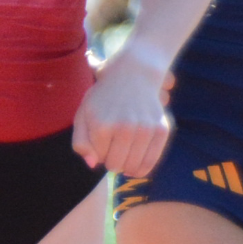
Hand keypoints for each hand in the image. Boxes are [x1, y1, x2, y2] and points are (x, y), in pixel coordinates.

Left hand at [73, 52, 174, 174]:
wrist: (133, 75)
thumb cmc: (104, 97)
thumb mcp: (83, 113)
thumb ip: (81, 141)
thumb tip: (93, 164)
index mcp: (101, 125)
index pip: (99, 157)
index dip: (98, 152)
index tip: (101, 140)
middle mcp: (123, 128)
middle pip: (116, 165)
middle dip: (112, 161)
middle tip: (113, 148)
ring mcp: (144, 129)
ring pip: (133, 167)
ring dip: (127, 166)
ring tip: (124, 155)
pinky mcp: (161, 130)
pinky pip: (151, 162)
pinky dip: (142, 168)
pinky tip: (136, 165)